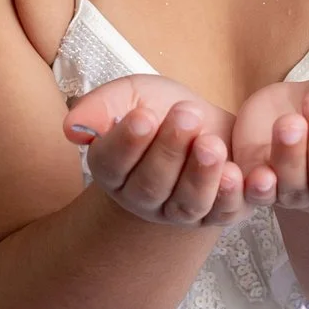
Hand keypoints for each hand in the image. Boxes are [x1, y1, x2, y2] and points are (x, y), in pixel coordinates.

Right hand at [63, 74, 249, 228]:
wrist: (206, 124)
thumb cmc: (162, 109)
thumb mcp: (132, 95)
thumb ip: (101, 107)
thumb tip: (72, 127)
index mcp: (115, 171)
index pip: (111, 164)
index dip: (126, 143)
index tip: (143, 116)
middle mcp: (144, 199)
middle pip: (151, 186)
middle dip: (169, 150)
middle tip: (186, 115)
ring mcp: (182, 211)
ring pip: (186, 204)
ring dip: (200, 175)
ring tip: (211, 144)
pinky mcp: (219, 213)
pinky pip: (224, 213)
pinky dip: (231, 196)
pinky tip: (236, 173)